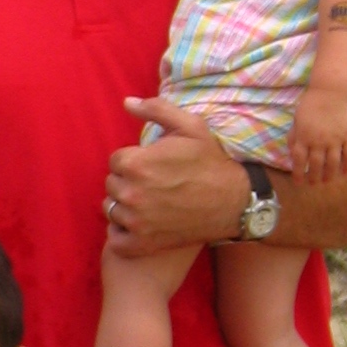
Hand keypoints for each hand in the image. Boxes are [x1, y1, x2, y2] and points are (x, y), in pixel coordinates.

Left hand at [104, 98, 247, 254]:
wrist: (234, 202)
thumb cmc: (211, 162)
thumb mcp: (190, 126)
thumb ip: (155, 110)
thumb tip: (127, 102)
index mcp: (136, 163)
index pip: (115, 161)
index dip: (133, 161)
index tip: (151, 165)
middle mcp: (131, 193)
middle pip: (112, 185)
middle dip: (128, 182)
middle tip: (153, 184)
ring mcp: (136, 221)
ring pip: (112, 210)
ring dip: (125, 207)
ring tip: (149, 203)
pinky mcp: (143, 244)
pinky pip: (116, 240)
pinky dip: (124, 234)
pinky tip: (141, 225)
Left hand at [289, 88, 346, 181]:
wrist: (331, 91)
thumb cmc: (311, 104)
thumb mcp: (297, 119)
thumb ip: (294, 136)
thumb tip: (292, 152)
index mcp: (303, 136)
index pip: (298, 160)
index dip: (297, 174)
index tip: (298, 183)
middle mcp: (318, 141)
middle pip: (315, 165)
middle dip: (313, 177)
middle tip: (314, 184)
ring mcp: (335, 139)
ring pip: (333, 163)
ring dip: (329, 175)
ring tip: (327, 181)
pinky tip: (345, 173)